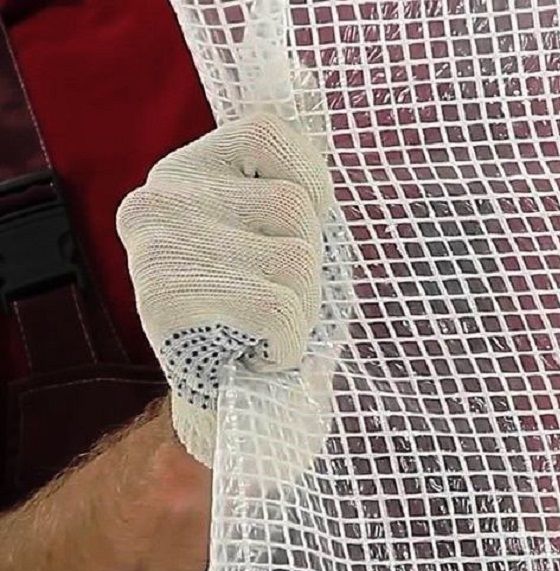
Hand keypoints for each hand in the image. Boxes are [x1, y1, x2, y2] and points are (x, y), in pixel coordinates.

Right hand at [116, 113, 332, 464]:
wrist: (233, 414)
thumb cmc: (271, 321)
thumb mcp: (285, 240)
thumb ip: (293, 179)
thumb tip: (311, 80)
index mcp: (188, 173)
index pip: (271, 132)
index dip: (316, 184)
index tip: (312, 231)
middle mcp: (160, 198)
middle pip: (297, 208)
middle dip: (315, 269)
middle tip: (283, 306)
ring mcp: (157, 246)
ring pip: (296, 257)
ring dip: (306, 312)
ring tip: (271, 333)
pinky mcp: (166, 298)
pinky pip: (279, 307)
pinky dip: (290, 344)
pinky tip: (258, 355)